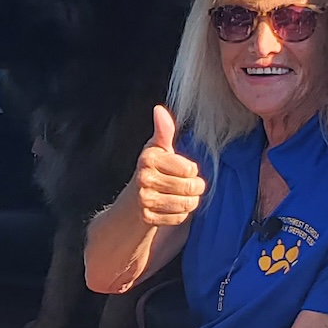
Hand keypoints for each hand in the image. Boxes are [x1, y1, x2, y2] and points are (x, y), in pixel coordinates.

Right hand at [130, 105, 205, 229]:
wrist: (132, 202)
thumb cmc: (152, 171)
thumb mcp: (158, 150)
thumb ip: (163, 131)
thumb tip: (159, 110)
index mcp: (149, 158)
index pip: (189, 169)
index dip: (192, 171)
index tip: (184, 171)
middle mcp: (144, 178)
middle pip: (190, 187)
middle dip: (195, 188)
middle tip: (188, 186)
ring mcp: (144, 199)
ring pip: (186, 204)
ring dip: (190, 203)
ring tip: (181, 197)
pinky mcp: (147, 218)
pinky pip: (178, 218)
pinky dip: (180, 215)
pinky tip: (171, 209)